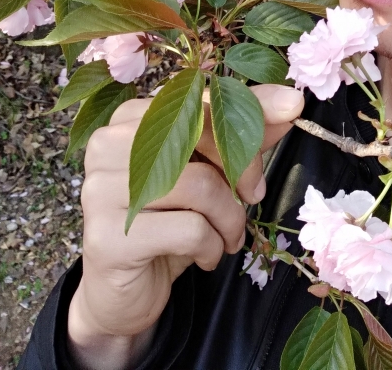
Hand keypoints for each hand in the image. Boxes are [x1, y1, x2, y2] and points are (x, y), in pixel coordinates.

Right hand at [67, 84, 303, 369]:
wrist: (123, 291)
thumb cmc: (168, 220)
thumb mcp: (209, 172)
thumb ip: (243, 133)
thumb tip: (291, 101)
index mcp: (129, 117)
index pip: (201, 101)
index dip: (248, 116)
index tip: (286, 120)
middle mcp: (107, 144)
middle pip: (201, 135)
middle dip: (243, 167)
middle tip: (253, 197)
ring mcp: (100, 190)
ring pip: (201, 186)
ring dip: (231, 218)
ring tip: (229, 236)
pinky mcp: (107, 237)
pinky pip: (190, 229)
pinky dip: (213, 246)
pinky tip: (207, 255)